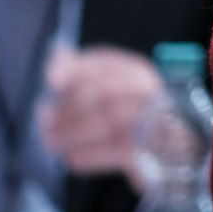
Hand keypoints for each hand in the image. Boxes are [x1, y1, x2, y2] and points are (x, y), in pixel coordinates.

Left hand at [37, 45, 164, 190]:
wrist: (169, 153)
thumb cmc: (128, 115)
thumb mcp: (108, 88)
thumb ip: (82, 71)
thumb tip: (57, 53)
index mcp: (139, 74)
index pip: (107, 64)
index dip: (77, 70)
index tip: (51, 80)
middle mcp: (151, 94)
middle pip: (107, 93)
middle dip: (70, 108)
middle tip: (43, 121)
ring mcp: (155, 123)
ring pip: (110, 122)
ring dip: (73, 133)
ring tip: (50, 141)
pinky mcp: (151, 155)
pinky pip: (118, 153)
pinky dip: (90, 156)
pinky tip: (72, 158)